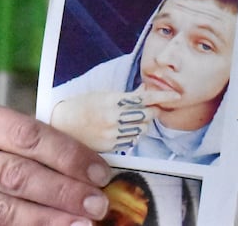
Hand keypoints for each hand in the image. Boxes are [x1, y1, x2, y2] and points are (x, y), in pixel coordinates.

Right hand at [0, 101, 111, 225]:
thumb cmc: (4, 153)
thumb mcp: (19, 141)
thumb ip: (48, 148)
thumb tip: (96, 171)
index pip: (27, 134)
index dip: (67, 155)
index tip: (100, 173)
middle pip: (17, 173)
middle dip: (64, 190)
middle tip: (97, 203)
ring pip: (6, 208)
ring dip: (50, 218)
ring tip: (83, 222)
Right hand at [50, 84, 180, 151]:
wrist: (61, 124)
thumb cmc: (82, 105)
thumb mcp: (104, 95)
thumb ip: (126, 95)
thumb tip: (146, 89)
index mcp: (112, 101)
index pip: (145, 98)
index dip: (163, 96)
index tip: (176, 96)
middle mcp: (114, 118)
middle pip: (148, 115)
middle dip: (154, 110)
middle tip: (154, 107)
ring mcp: (112, 134)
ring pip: (142, 129)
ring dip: (145, 123)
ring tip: (135, 118)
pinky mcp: (110, 147)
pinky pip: (132, 141)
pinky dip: (134, 134)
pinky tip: (126, 129)